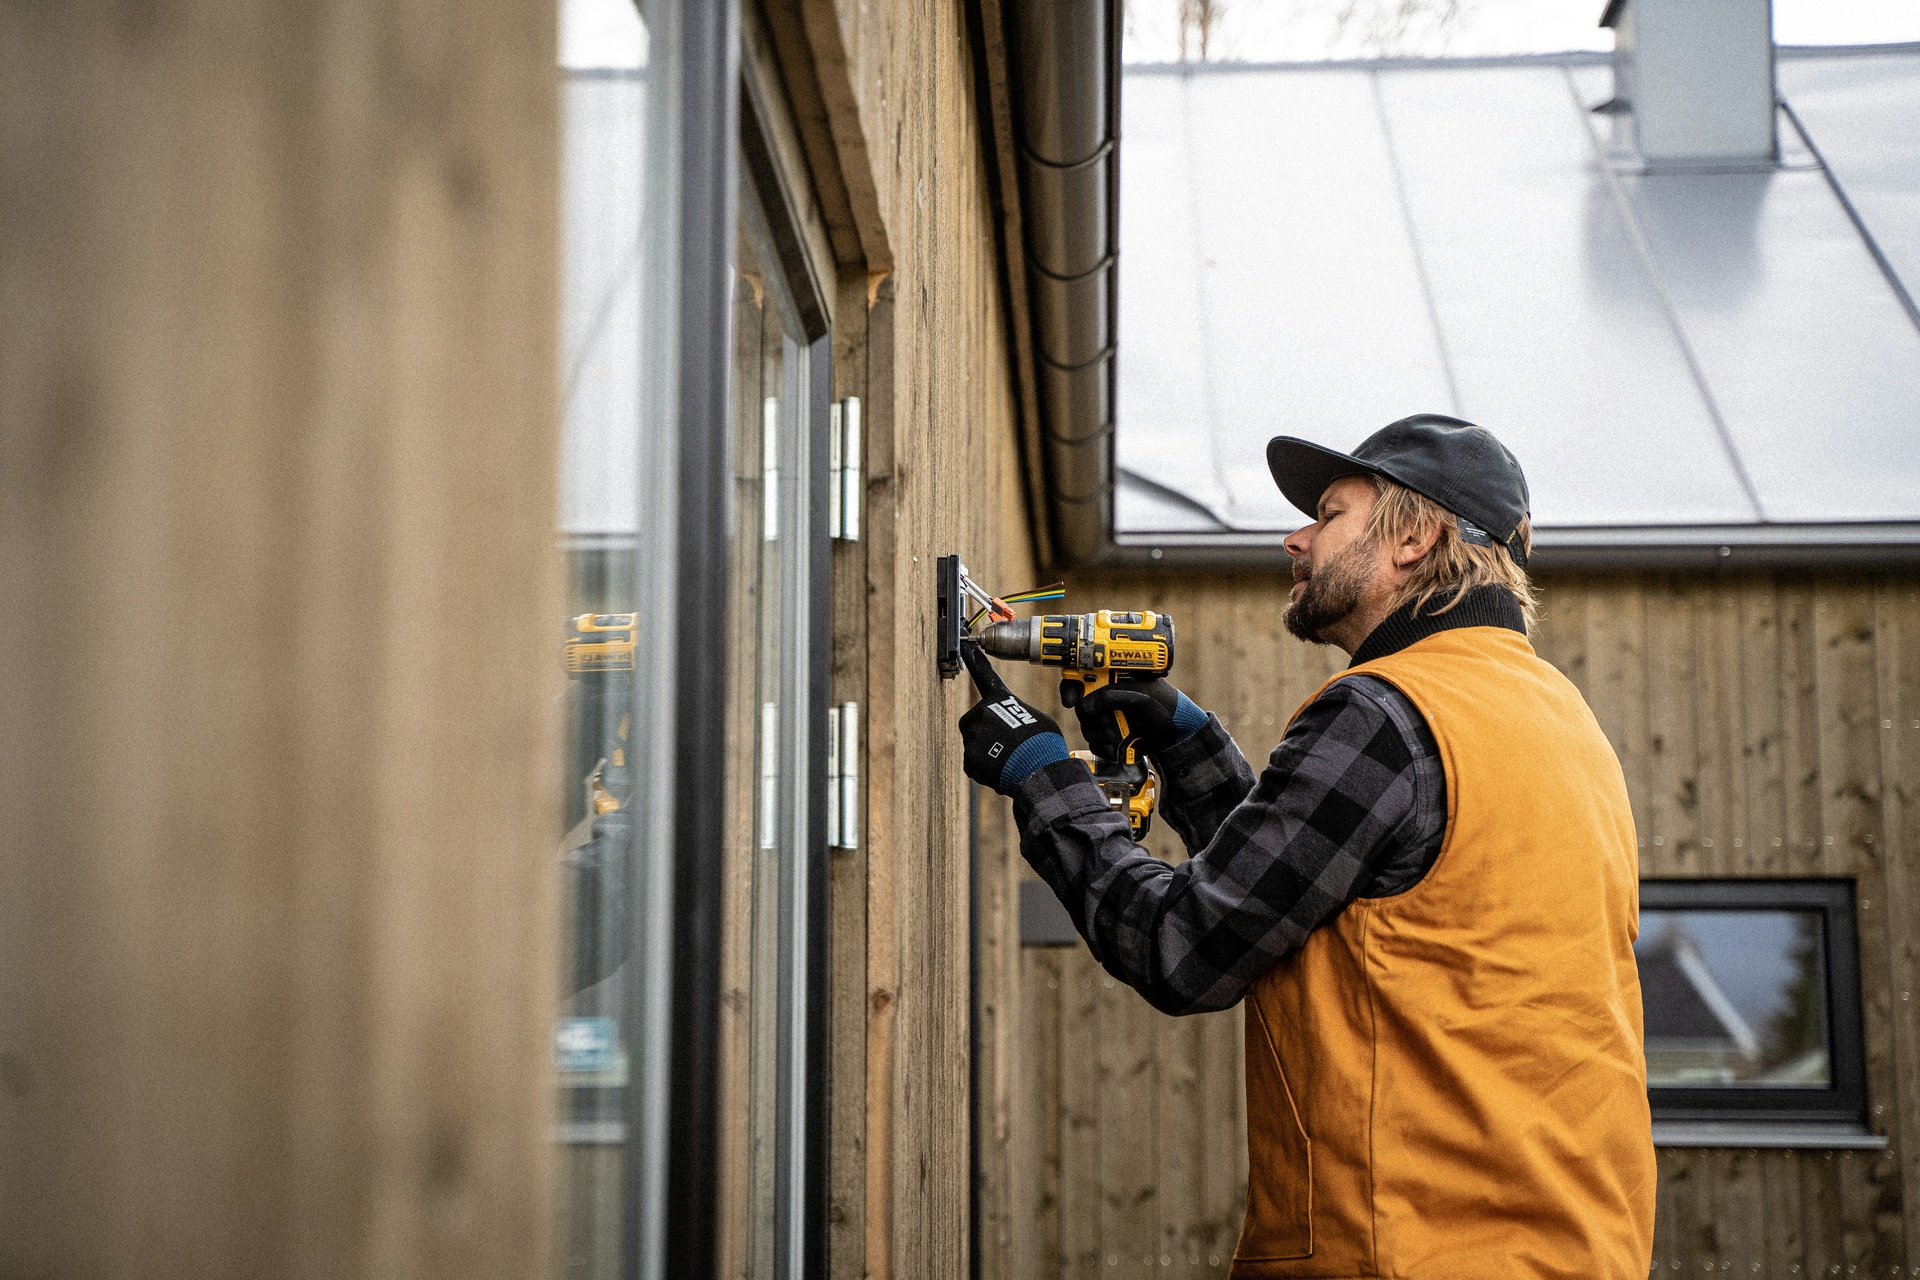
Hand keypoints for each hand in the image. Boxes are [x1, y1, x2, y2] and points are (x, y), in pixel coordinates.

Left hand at [958, 641, 1067, 793]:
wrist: (1039, 770)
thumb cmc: (1043, 743)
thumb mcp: (1037, 718)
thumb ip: (1017, 714)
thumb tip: (1011, 724)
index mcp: (999, 699)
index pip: (984, 674)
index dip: (974, 659)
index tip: (964, 645)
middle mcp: (981, 713)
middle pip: (976, 720)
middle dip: (987, 731)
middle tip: (1008, 743)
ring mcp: (972, 736)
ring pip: (975, 743)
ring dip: (987, 750)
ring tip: (1009, 758)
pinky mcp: (968, 758)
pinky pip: (974, 762)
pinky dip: (985, 767)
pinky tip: (1001, 768)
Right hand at [1075, 677, 1205, 761]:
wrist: (1178, 733)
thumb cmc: (1164, 706)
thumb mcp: (1139, 695)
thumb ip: (1111, 697)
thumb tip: (1083, 707)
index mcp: (1111, 681)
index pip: (1080, 678)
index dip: (1069, 688)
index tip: (1070, 701)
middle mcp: (1106, 700)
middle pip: (1080, 708)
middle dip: (1092, 718)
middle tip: (1108, 720)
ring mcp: (1107, 720)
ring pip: (1086, 728)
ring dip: (1100, 734)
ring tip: (1118, 733)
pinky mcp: (1110, 739)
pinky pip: (1094, 745)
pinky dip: (1104, 748)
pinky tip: (1118, 745)